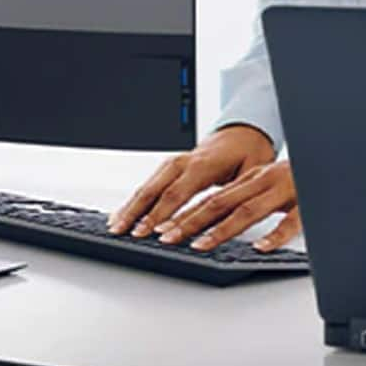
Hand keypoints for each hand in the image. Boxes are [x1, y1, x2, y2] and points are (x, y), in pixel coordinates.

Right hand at [107, 124, 276, 242]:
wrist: (242, 133)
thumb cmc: (248, 153)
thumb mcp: (251, 173)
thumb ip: (238, 196)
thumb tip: (229, 220)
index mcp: (203, 164)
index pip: (177, 193)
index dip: (162, 215)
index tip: (151, 232)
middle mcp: (184, 162)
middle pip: (154, 190)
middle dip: (137, 213)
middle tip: (124, 233)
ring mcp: (174, 164)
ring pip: (146, 186)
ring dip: (129, 207)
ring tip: (115, 227)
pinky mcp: (169, 168)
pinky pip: (148, 184)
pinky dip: (134, 200)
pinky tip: (122, 214)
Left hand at [156, 159, 301, 252]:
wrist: (331, 161)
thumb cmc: (298, 177)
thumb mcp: (267, 184)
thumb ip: (243, 199)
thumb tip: (211, 220)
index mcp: (251, 178)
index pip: (211, 197)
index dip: (185, 213)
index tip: (162, 228)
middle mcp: (262, 181)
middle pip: (221, 202)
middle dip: (191, 221)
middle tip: (168, 238)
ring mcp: (284, 191)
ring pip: (248, 210)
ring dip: (221, 229)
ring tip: (200, 245)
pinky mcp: (307, 203)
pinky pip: (291, 220)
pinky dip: (275, 234)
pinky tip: (261, 246)